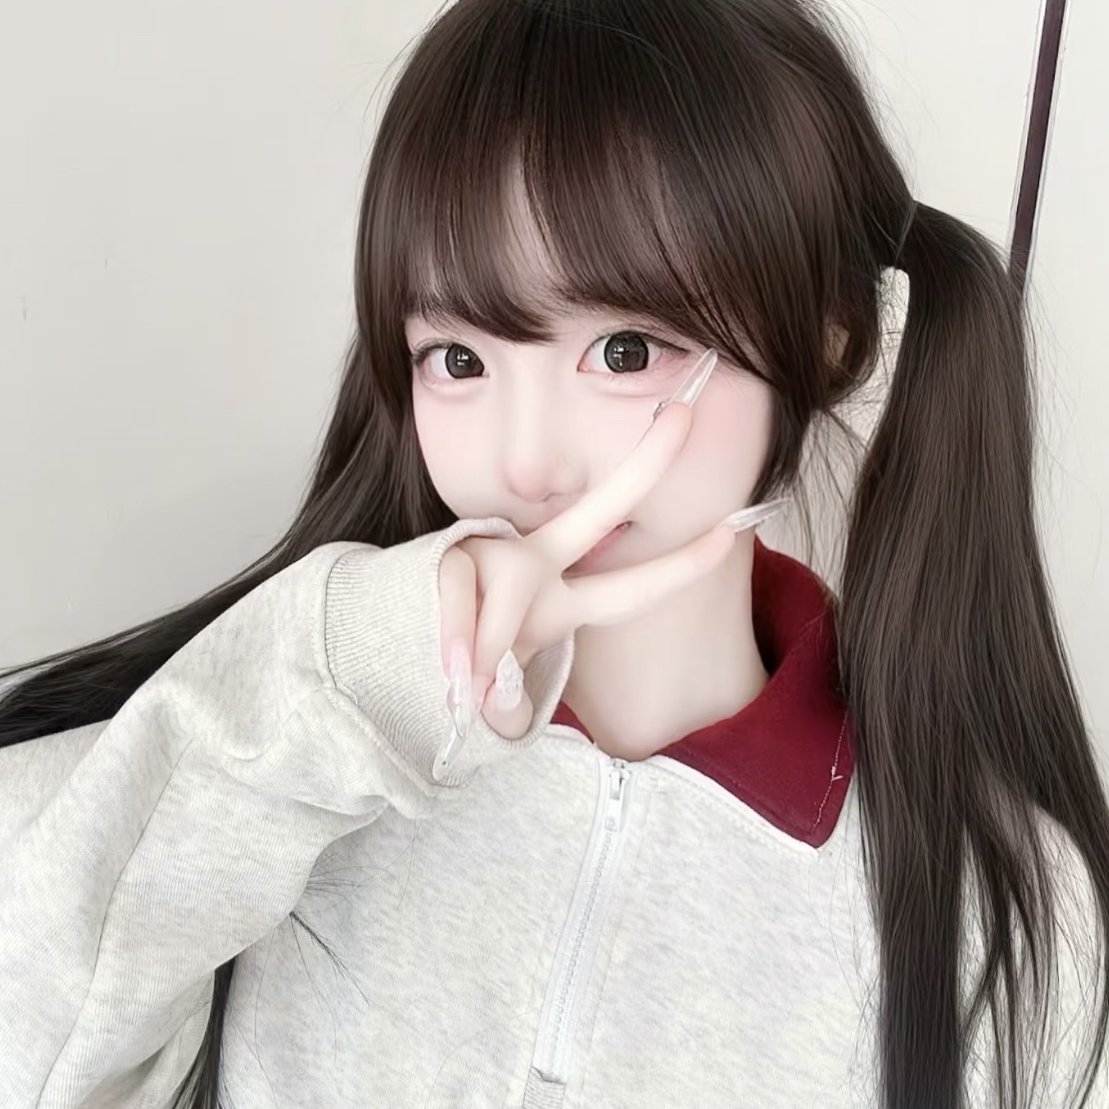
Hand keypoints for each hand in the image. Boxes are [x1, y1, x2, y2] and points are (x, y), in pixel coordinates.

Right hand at [435, 349, 778, 762]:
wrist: (370, 645)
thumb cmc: (440, 665)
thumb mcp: (488, 689)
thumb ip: (501, 694)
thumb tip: (486, 695)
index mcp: (556, 597)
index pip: (631, 586)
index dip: (684, 564)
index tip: (737, 526)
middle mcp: (533, 567)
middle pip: (597, 511)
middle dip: (643, 464)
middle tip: (687, 413)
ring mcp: (490, 557)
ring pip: (514, 589)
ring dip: (489, 650)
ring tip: (463, 686)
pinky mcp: (443, 556)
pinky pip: (461, 600)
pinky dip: (458, 643)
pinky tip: (446, 670)